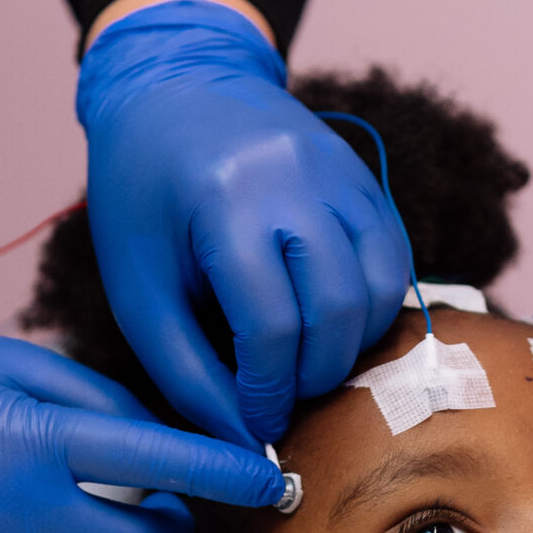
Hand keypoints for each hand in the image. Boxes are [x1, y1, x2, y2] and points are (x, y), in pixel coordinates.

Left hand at [76, 0, 410, 445]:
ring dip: (350, 348)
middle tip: (280, 399)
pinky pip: (393, 261)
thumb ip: (186, 371)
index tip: (255, 421)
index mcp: (225, 199)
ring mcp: (340, 172)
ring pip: (379, 289)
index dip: (267, 391)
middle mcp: (294, 177)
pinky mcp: (364, 177)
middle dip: (313, 377)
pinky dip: (370, 309)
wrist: (175, 89)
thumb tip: (242, 444)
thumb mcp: (139, 288)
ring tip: (303, 364)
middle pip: (336, 310)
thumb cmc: (143, 198)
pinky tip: (328, 324)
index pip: (271, 324)